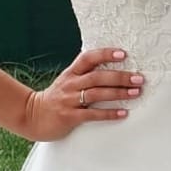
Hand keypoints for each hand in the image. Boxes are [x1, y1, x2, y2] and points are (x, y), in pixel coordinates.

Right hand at [22, 47, 142, 140]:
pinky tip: (123, 113)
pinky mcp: (69, 116)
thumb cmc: (55, 99)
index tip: (123, 54)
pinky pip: (92, 114)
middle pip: (97, 77)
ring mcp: (69, 100)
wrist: (32, 116)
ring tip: (135, 93)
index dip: (105, 54)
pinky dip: (109, 113)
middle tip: (138, 78)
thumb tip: (109, 67)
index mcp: (71, 73)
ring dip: (118, 93)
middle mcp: (70, 84)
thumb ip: (84, 74)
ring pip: (96, 94)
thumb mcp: (66, 82)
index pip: (88, 58)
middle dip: (120, 77)